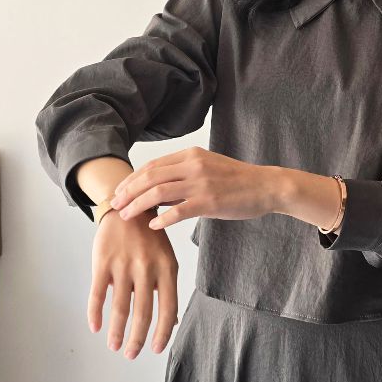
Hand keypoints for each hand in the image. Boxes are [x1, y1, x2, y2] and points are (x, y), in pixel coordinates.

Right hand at [90, 208, 178, 358]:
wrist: (127, 209)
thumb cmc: (150, 239)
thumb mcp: (166, 261)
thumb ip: (166, 290)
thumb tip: (172, 322)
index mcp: (167, 270)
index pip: (168, 309)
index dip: (162, 333)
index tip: (155, 349)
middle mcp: (146, 270)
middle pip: (142, 313)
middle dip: (136, 339)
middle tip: (131, 354)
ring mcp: (124, 266)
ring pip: (120, 308)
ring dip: (116, 331)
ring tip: (114, 346)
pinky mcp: (102, 262)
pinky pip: (98, 293)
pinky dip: (95, 313)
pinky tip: (95, 327)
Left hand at [110, 146, 279, 228]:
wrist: (267, 186)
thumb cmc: (239, 181)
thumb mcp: (209, 169)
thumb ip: (183, 177)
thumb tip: (158, 192)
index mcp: (190, 155)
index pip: (152, 165)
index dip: (131, 179)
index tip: (119, 191)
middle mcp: (192, 165)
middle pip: (149, 176)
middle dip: (128, 191)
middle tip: (114, 204)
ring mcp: (201, 183)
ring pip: (158, 192)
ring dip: (138, 204)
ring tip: (126, 215)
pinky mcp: (210, 201)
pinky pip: (179, 210)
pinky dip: (163, 218)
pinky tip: (152, 226)